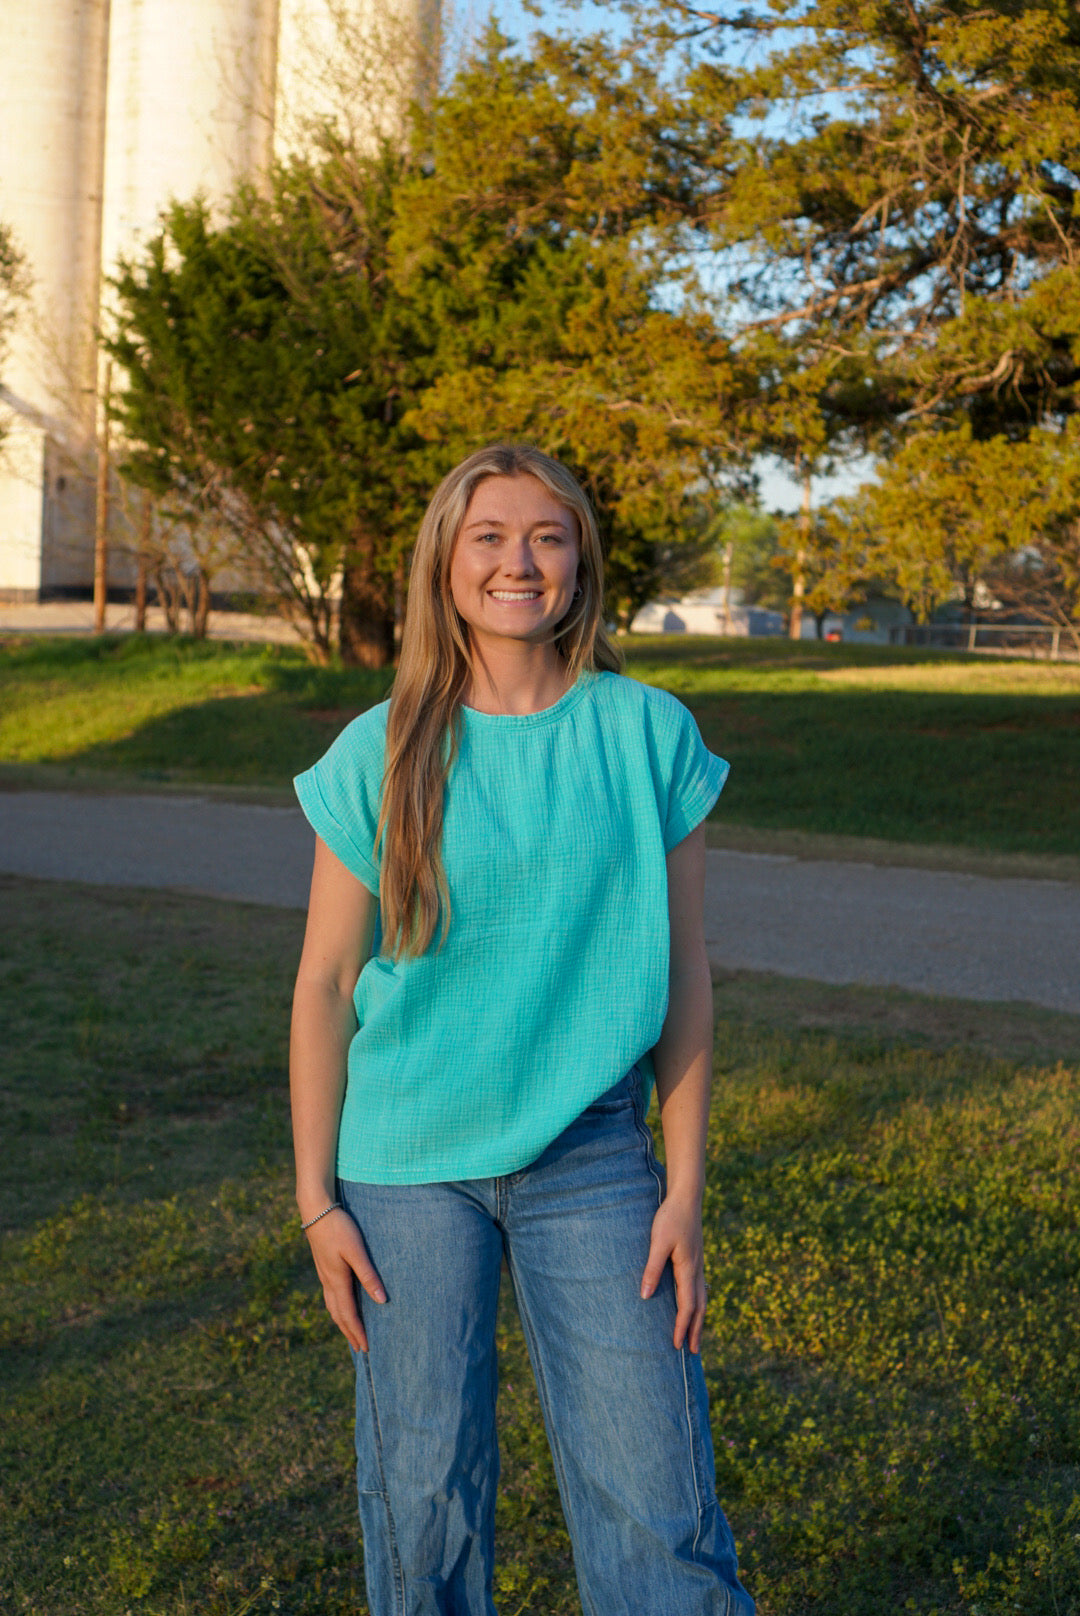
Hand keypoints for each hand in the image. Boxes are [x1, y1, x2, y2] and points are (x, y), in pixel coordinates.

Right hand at [304, 1207, 385, 1352]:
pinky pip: (330, 1296)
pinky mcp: (324, 1267)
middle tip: (359, 1349)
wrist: (315, 1210)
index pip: (348, 1314)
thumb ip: (368, 1275)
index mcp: (337, 1281)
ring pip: (332, 1306)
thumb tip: (382, 1301)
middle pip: (338, 1315)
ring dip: (342, 1322)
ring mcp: (324, 1275)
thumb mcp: (356, 1250)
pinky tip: (341, 1305)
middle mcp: (328, 1282)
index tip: (365, 1348)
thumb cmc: (339, 1228)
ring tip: (350, 1332)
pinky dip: (337, 1309)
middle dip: (349, 1332)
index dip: (357, 1332)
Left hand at [640, 1192, 706, 1353]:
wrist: (687, 1197)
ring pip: (702, 1298)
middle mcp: (697, 1270)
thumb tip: (645, 1296)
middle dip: (695, 1330)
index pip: (687, 1306)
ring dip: (699, 1319)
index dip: (682, 1327)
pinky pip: (700, 1288)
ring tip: (695, 1335)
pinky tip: (694, 1305)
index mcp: (688, 1269)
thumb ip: (652, 1268)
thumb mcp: (658, 1242)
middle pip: (700, 1308)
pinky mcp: (695, 1258)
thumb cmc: (670, 1218)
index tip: (677, 1346)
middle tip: (692, 1353)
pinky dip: (699, 1303)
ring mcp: (698, 1264)